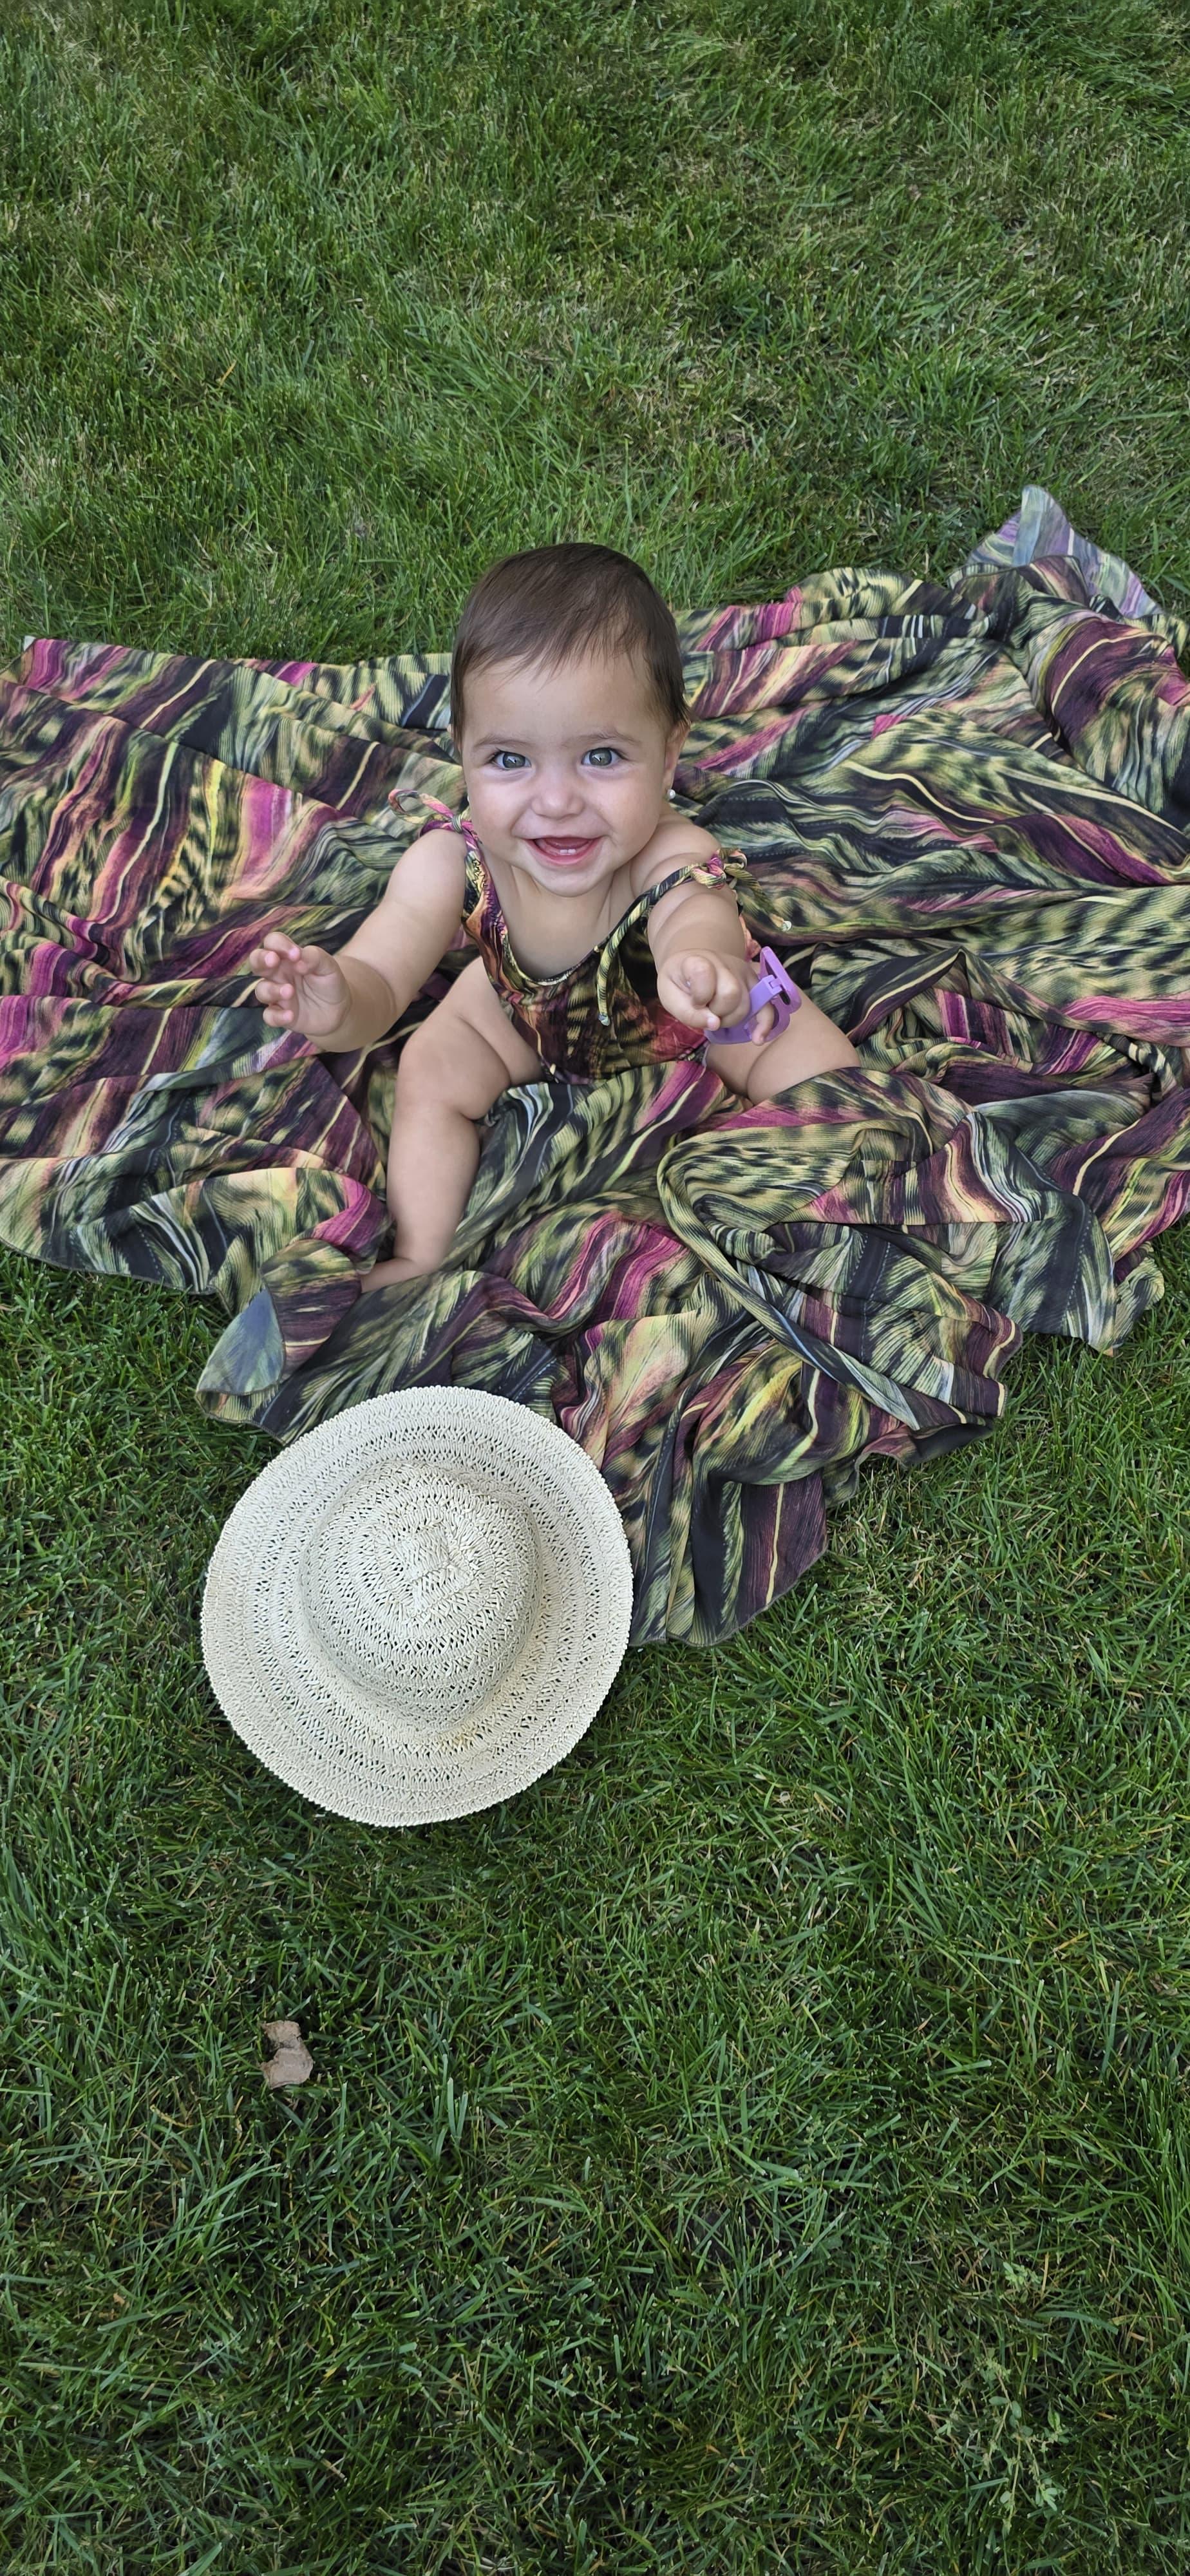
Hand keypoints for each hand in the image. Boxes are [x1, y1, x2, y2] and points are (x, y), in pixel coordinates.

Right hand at [248, 933, 350, 1036]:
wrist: (339, 1010)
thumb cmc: (329, 982)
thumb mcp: (328, 966)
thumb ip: (315, 957)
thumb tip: (298, 960)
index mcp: (287, 957)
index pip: (273, 942)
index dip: (279, 944)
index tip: (295, 954)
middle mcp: (278, 974)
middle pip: (256, 961)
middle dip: (260, 959)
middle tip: (273, 960)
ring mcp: (276, 995)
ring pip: (261, 990)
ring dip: (272, 989)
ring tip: (289, 991)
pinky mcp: (280, 1015)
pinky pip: (269, 1016)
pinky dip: (277, 1016)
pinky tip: (290, 1015)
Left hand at [656, 950, 772, 1039]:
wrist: (693, 964)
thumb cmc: (679, 982)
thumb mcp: (668, 995)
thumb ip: (686, 1012)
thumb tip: (715, 1024)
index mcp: (697, 961)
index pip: (704, 975)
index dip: (700, 996)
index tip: (694, 1002)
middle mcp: (724, 963)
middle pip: (731, 994)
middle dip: (718, 1013)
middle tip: (705, 1011)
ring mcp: (743, 972)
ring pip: (746, 1004)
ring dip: (731, 1019)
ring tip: (718, 1014)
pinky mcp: (754, 983)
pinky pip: (766, 1005)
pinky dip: (764, 1023)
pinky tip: (758, 1039)